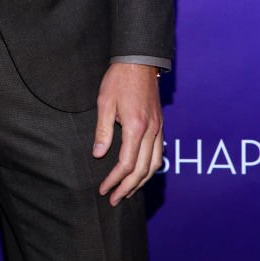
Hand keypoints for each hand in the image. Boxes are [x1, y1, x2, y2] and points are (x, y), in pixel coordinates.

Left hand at [92, 62, 161, 206]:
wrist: (139, 61)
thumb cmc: (119, 80)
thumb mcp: (104, 103)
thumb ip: (103, 131)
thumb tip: (98, 155)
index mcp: (136, 126)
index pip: (126, 163)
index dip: (114, 180)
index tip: (104, 189)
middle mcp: (151, 131)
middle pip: (142, 170)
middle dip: (127, 188)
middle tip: (114, 199)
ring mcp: (159, 128)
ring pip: (155, 164)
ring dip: (141, 182)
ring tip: (127, 192)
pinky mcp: (160, 125)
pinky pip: (159, 153)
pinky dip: (150, 168)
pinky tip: (141, 172)